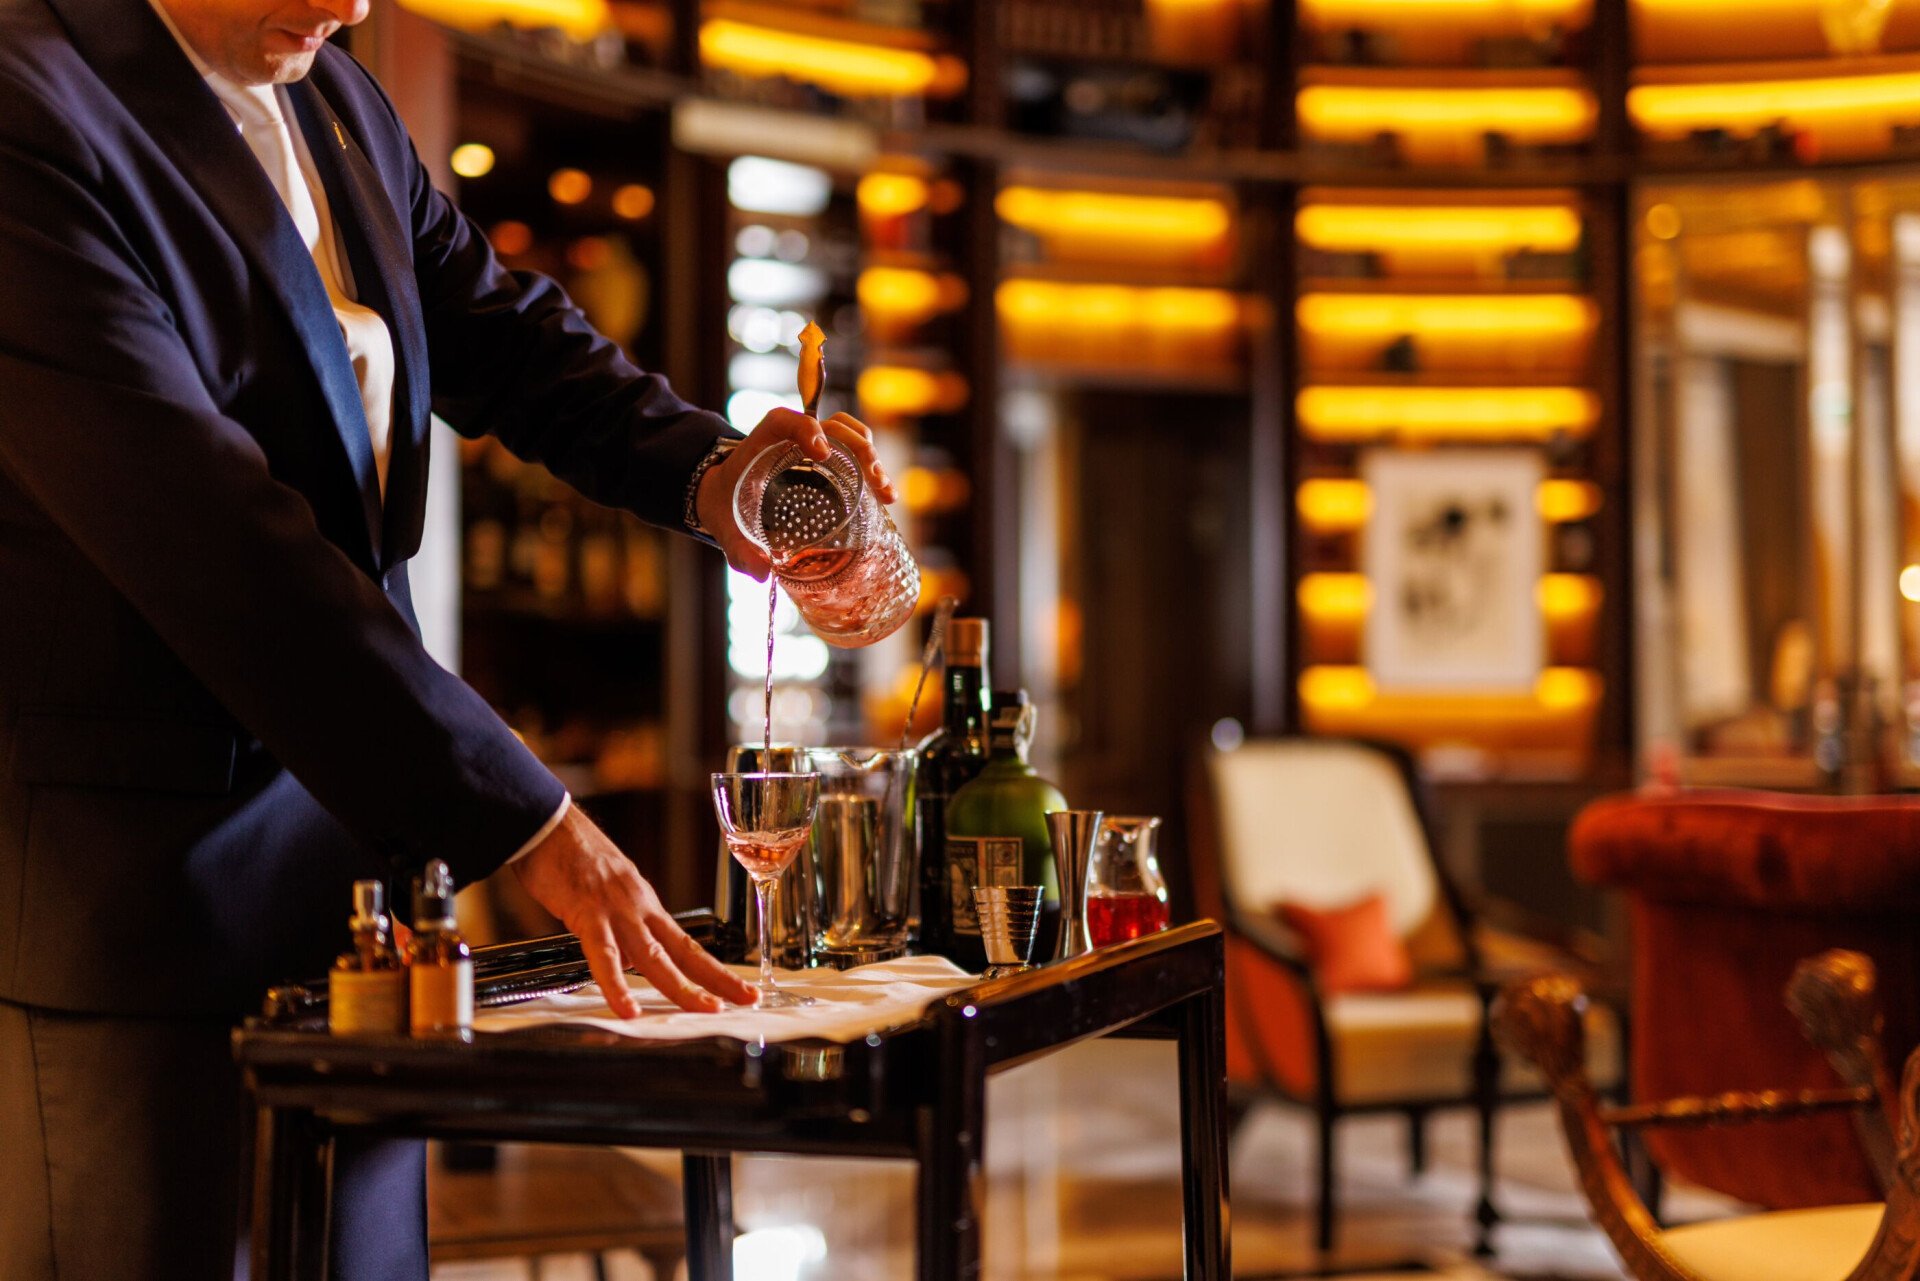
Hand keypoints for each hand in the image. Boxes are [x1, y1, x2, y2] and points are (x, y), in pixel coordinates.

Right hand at [510, 805, 757, 1016]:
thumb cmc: (570, 856)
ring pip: (654, 958)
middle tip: (745, 1002)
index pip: (688, 945)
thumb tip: (622, 961)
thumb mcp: (606, 893)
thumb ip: (617, 928)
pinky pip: (602, 956)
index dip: (715, 971)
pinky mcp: (588, 913)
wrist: (548, 824)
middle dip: (717, 981)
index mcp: (645, 905)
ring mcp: (617, 911)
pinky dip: (616, 985)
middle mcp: (639, 908)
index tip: (740, 990)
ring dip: (681, 988)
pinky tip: (627, 1009)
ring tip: (704, 1011)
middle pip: (684, 952)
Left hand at [696, 408, 897, 580]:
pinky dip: (873, 467)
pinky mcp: (826, 461)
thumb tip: (761, 573)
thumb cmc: (725, 507)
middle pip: (830, 424)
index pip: (783, 420)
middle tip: (872, 480)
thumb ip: (739, 549)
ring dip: (872, 455)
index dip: (805, 428)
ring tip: (884, 491)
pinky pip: (854, 451)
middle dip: (857, 447)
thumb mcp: (726, 528)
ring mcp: (812, 447)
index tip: (821, 451)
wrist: (725, 499)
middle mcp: (791, 439)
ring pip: (848, 433)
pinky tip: (884, 496)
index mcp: (760, 444)